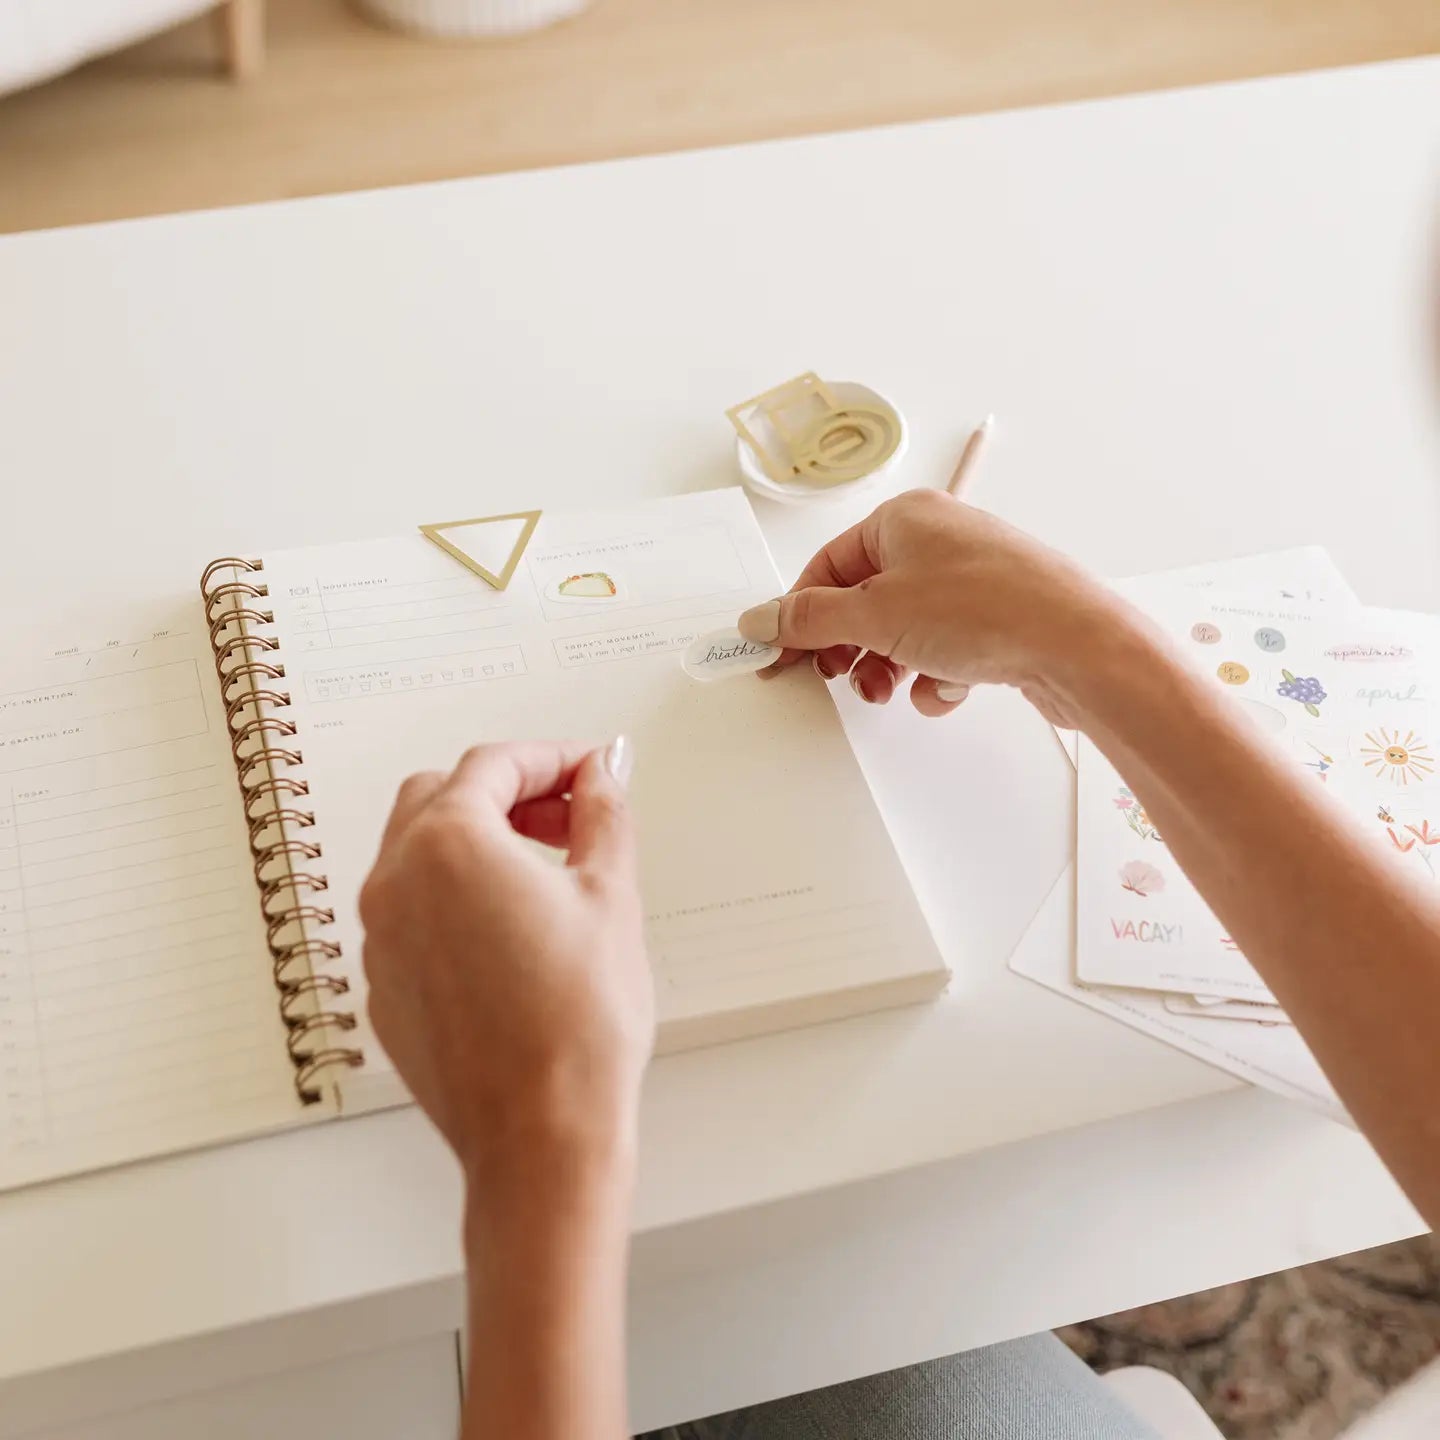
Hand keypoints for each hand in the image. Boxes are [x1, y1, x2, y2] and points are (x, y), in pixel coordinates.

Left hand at [359, 739, 652, 1186]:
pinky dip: (453, 898)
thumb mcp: (610, 896)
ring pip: (416, 854)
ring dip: (475, 842)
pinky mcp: (384, 987)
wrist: (541, 1135)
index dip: (550, 758)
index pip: (493, 765)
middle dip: (505, 793)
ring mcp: (380, 938)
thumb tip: (603, 771)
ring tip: (546, 875)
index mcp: (449, 844)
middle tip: (567, 817)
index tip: (589, 771)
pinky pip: (410, 914)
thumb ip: (603, 813)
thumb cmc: (577, 1025)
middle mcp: (396, 882)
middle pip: (440, 796)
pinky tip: (511, 932)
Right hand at [738, 489, 1126, 725]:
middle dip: (849, 646)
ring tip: (892, 689)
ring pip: (904, 630)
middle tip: (839, 677)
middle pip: (866, 599)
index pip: (829, 565)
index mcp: (904, 518)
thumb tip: (761, 618)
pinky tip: (950, 686)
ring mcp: (973, 580)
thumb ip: (809, 619)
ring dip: (889, 666)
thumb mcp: (874, 614)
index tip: (781, 654)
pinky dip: (937, 676)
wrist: (1077, 644)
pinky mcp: (999, 620)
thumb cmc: (983, 609)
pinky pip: (944, 650)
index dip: (800, 613)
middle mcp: (940, 540)